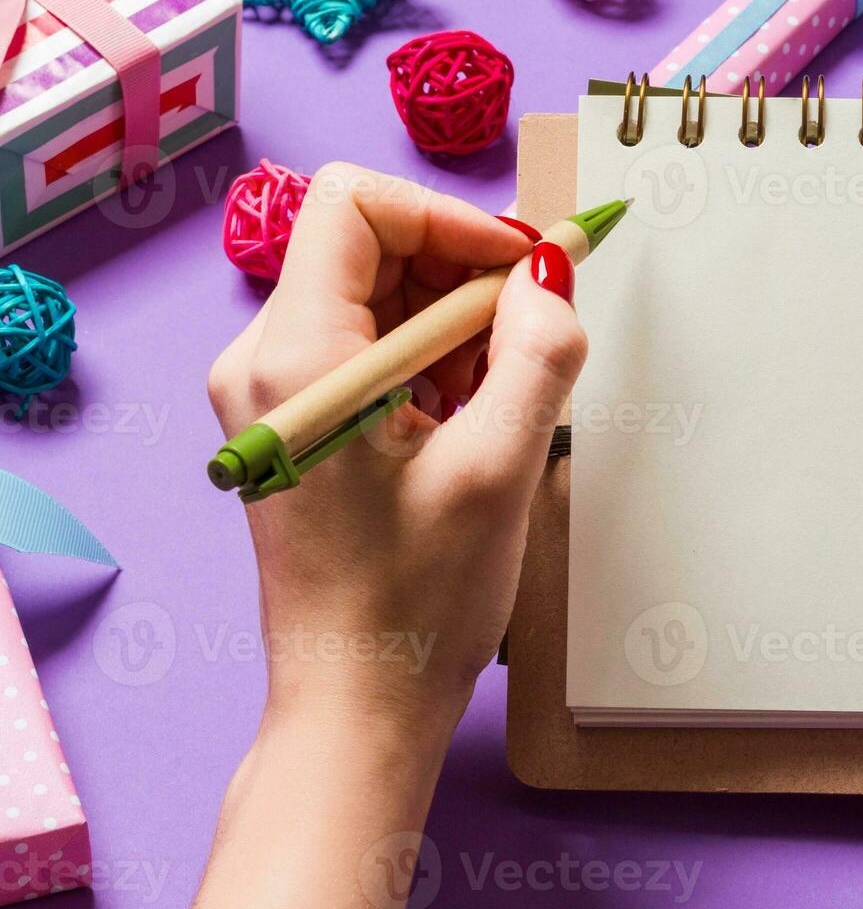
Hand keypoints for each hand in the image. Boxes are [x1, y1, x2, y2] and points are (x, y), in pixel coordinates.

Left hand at [207, 162, 583, 730]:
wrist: (358, 703)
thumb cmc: (415, 604)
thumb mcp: (499, 468)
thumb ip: (538, 351)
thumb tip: (552, 267)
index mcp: (296, 359)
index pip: (357, 204)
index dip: (452, 219)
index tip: (524, 266)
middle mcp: (265, 362)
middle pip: (372, 248)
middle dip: (465, 279)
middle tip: (534, 339)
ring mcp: (277, 394)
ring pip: (379, 298)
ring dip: (457, 326)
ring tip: (502, 400)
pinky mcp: (299, 423)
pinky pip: (373, 349)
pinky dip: (435, 363)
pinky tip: (472, 421)